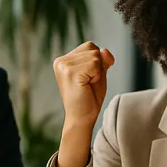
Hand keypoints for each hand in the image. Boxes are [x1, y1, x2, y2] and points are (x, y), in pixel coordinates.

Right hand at [53, 41, 114, 166]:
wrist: (81, 119)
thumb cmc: (88, 98)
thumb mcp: (98, 74)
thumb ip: (102, 60)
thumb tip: (105, 50)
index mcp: (64, 60)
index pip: (90, 46)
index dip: (97, 62)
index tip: (88, 79)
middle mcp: (60, 61)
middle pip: (93, 48)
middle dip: (98, 66)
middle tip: (88, 84)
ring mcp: (64, 66)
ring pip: (95, 55)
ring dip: (97, 72)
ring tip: (87, 85)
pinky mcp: (70, 72)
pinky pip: (95, 64)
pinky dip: (97, 76)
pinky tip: (87, 86)